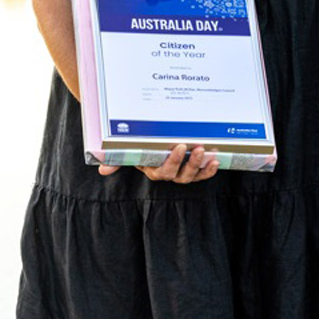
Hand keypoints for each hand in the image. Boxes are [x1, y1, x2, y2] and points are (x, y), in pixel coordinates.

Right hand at [98, 144, 220, 182]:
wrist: (151, 143)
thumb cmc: (140, 147)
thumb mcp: (129, 152)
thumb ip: (116, 160)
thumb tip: (102, 170)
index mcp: (154, 170)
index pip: (163, 171)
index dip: (172, 162)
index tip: (178, 147)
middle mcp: (169, 174)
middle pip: (180, 175)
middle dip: (190, 163)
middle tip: (196, 147)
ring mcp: (183, 173)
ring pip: (192, 175)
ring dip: (201, 166)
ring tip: (208, 153)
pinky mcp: (194, 170)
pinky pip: (202, 174)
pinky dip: (209, 169)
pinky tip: (216, 160)